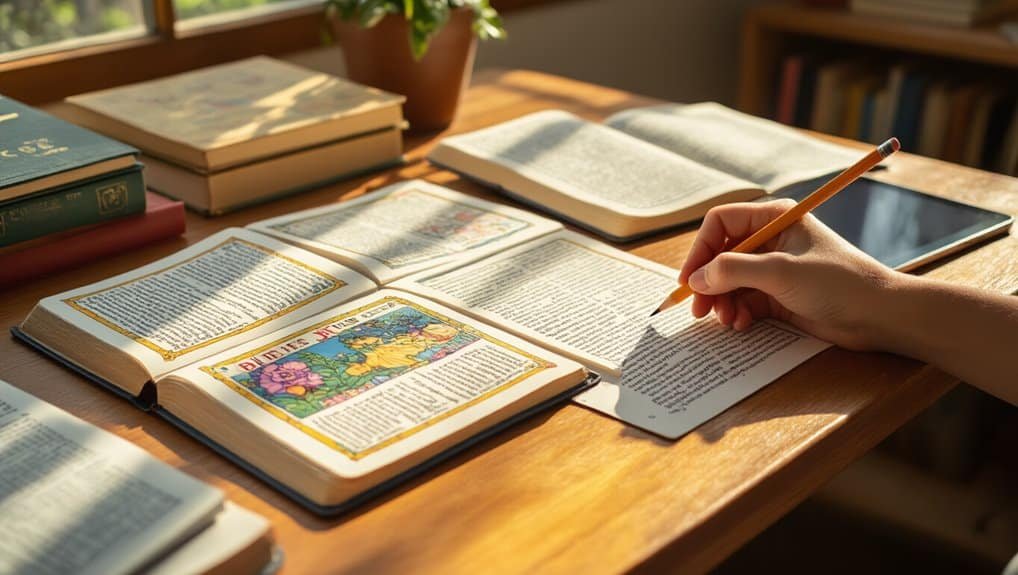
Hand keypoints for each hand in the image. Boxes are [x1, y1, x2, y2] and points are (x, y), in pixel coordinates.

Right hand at [678, 200, 898, 350]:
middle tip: (699, 309)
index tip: (690, 279)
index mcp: (773, 219)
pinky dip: (736, 313)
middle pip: (720, 255)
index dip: (701, 250)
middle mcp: (770, 240)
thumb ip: (734, 270)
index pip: (721, 223)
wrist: (878, 315)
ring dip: (722, 302)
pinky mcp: (777, 295)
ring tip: (727, 320)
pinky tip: (741, 324)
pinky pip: (743, 301)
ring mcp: (773, 268)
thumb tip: (697, 279)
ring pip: (728, 281)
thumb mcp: (780, 272)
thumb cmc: (838, 282)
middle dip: (709, 282)